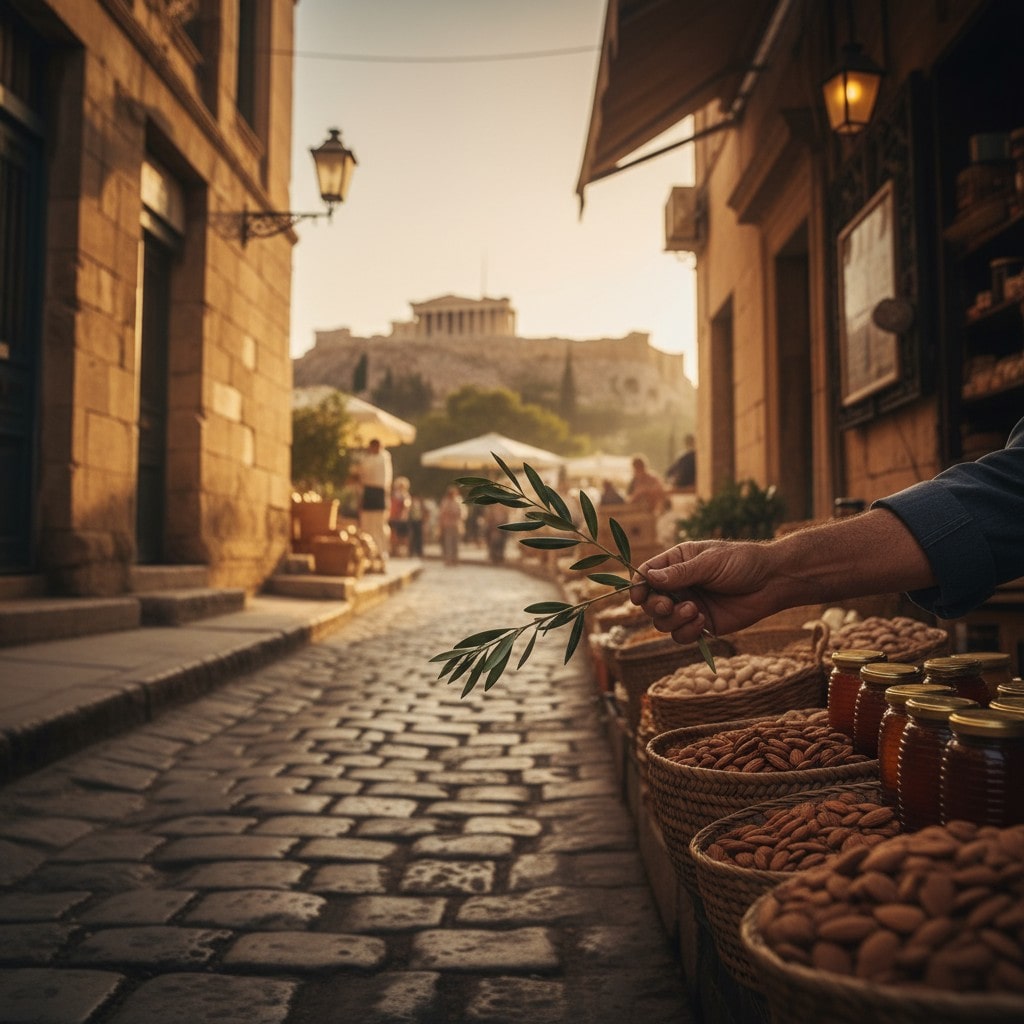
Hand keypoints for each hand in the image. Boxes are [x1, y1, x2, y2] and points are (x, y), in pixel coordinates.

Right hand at [629, 540, 778, 643]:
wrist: (773, 582)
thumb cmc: (743, 563)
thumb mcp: (709, 562)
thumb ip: (680, 573)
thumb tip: (649, 578)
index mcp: (676, 562)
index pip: (646, 575)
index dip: (637, 587)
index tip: (637, 597)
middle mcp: (679, 585)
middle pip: (649, 602)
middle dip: (655, 606)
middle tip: (668, 605)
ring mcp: (689, 606)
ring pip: (662, 622)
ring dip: (673, 620)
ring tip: (695, 611)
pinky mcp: (702, 625)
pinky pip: (681, 636)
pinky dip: (687, 632)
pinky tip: (703, 622)